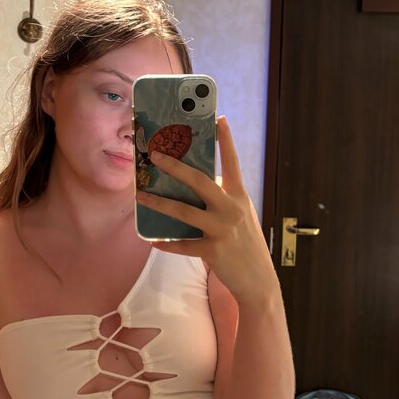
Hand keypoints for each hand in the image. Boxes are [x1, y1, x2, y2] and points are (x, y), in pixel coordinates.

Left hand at [134, 114, 275, 303]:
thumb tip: (193, 184)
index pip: (232, 163)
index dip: (226, 140)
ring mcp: (222, 230)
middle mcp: (231, 209)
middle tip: (156, 155)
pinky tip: (154, 240)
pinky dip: (167, 243)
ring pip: (184, 212)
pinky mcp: (213, 251)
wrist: (257, 279)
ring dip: (159, 204)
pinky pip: (183, 245)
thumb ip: (223, 198)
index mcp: (239, 196)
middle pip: (200, 181)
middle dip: (175, 167)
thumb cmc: (244, 242)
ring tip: (140, 197)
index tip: (218, 118)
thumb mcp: (240, 214)